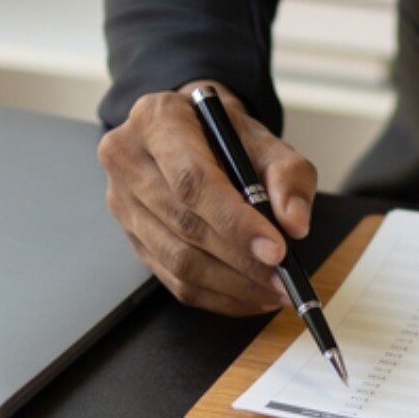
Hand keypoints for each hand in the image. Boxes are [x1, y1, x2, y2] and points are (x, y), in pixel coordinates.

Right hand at [99, 81, 317, 316]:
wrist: (197, 137)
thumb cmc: (228, 138)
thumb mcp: (268, 141)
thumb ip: (288, 176)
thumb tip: (294, 224)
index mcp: (158, 121)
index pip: (192, 181)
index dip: (235, 222)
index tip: (277, 250)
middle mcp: (129, 160)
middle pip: (186, 226)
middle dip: (243, 262)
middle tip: (285, 280)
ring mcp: (124, 203)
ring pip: (179, 261)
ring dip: (235, 285)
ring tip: (276, 291)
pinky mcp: (133, 239)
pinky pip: (176, 281)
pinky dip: (220, 296)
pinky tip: (253, 295)